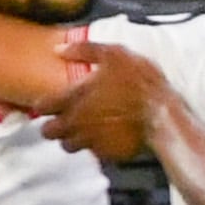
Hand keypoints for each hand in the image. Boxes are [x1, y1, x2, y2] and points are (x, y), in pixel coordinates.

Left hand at [43, 41, 162, 160]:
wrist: (162, 113)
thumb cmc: (138, 81)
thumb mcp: (114, 54)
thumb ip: (83, 50)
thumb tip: (59, 50)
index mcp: (73, 97)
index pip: (42, 107)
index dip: (43, 105)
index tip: (50, 103)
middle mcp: (76, 122)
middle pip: (49, 133)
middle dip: (53, 127)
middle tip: (65, 120)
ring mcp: (91, 140)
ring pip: (68, 146)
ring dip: (72, 139)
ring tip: (84, 131)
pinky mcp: (107, 154)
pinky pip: (93, 153)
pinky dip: (96, 147)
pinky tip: (107, 138)